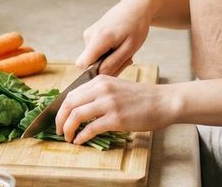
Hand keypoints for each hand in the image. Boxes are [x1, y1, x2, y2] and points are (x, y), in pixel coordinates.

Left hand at [54, 75, 175, 144]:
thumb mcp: (117, 87)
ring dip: (68, 129)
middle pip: (69, 103)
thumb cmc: (141, 97)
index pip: (71, 93)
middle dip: (60, 119)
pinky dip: (81, 136)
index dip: (61, 109)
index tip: (60, 119)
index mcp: (100, 80)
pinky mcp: (116, 118)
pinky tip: (80, 141)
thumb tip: (80, 107)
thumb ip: (99, 93)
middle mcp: (101, 89)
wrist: (162, 101)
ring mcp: (108, 103)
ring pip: (76, 116)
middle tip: (59, 130)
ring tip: (68, 137)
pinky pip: (91, 128)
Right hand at [75, 0, 155, 76]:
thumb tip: (99, 75)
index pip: (82, 64)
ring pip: (92, 58)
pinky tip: (117, 46)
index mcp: (99, 38)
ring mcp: (88, 34)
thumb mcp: (130, 48)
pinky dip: (105, 54)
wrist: (135, 7)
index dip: (93, 72)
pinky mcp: (90, 34)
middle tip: (123, 60)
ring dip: (106, 60)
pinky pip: (94, 52)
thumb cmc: (136, 27)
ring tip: (122, 51)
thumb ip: (114, 63)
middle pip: (88, 63)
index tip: (110, 70)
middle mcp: (89, 36)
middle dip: (103, 67)